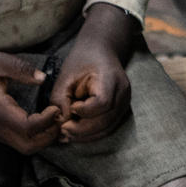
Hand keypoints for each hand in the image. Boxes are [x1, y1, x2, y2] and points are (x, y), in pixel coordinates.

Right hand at [0, 39, 59, 155]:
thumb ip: (22, 69)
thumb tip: (43, 78)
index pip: (27, 128)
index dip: (47, 121)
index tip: (56, 106)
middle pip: (28, 147)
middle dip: (48, 136)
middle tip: (59, 116)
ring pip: (23, 147)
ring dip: (42, 137)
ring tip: (53, 117)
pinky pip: (16, 140)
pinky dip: (34, 135)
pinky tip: (42, 119)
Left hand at [52, 3, 139, 143]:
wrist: (101, 51)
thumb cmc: (82, 61)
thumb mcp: (66, 76)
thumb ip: (60, 99)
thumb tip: (60, 124)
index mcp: (111, 78)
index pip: (103, 102)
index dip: (85, 111)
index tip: (71, 108)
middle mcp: (123, 92)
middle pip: (105, 120)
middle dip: (82, 130)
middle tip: (62, 130)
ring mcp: (125, 102)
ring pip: (107, 128)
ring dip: (86, 136)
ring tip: (66, 134)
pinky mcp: (121, 110)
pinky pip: (107, 127)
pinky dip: (92, 134)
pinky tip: (76, 133)